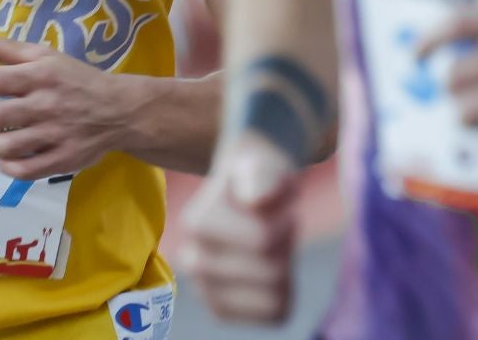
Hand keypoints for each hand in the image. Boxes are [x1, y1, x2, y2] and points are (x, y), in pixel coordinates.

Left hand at [0, 30, 129, 179]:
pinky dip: (6, 167)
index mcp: (43, 76)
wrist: (120, 110)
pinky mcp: (63, 160)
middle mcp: (47, 105)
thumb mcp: (45, 56)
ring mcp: (56, 134)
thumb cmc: (76, 79)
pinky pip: (26, 170)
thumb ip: (6, 49)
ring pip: (8, 146)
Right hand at [177, 133, 299, 323]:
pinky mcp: (222, 309)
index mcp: (197, 223)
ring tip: (272, 244)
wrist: (249, 192)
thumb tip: (256, 200)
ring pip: (274, 294)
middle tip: (277, 224)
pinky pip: (273, 313)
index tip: (276, 206)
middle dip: (284, 245)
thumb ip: (263, 175)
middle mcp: (192, 261)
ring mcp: (205, 290)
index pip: (264, 241)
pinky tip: (268, 270)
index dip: (284, 221)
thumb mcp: (267, 165)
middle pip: (271, 270)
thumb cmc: (261, 177)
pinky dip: (283, 292)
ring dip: (285, 267)